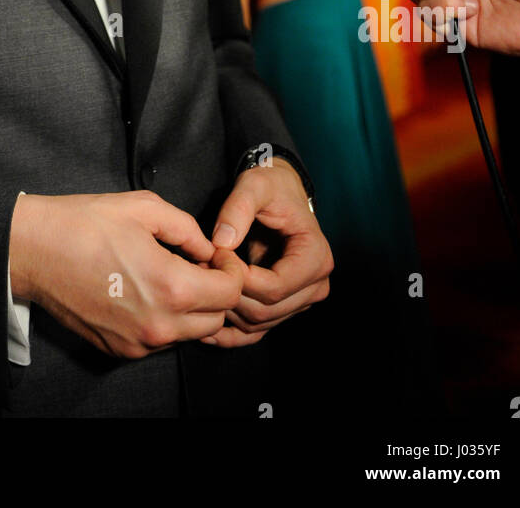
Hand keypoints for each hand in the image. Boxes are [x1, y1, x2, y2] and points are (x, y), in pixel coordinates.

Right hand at [9, 191, 248, 358]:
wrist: (34, 250)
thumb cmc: (86, 223)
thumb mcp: (146, 207)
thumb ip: (188, 229)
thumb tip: (208, 250)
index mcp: (170, 286)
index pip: (230, 292)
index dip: (231, 269)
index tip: (218, 255)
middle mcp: (158, 324)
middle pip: (216, 320)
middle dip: (216, 292)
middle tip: (198, 265)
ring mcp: (137, 343)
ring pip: (189, 334)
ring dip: (192, 310)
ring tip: (170, 276)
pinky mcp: (119, 350)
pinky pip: (160, 341)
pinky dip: (165, 321)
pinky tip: (146, 291)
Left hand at [201, 159, 332, 347]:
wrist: (280, 194)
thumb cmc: (270, 188)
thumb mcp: (254, 186)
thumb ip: (237, 208)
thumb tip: (221, 243)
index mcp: (315, 257)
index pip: (274, 287)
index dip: (240, 278)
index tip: (214, 256)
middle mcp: (316, 285)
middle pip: (266, 310)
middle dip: (230, 293)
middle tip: (202, 268)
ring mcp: (301, 301)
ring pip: (258, 324)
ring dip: (227, 309)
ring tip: (203, 281)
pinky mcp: (284, 309)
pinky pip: (256, 332)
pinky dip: (231, 333)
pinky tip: (206, 328)